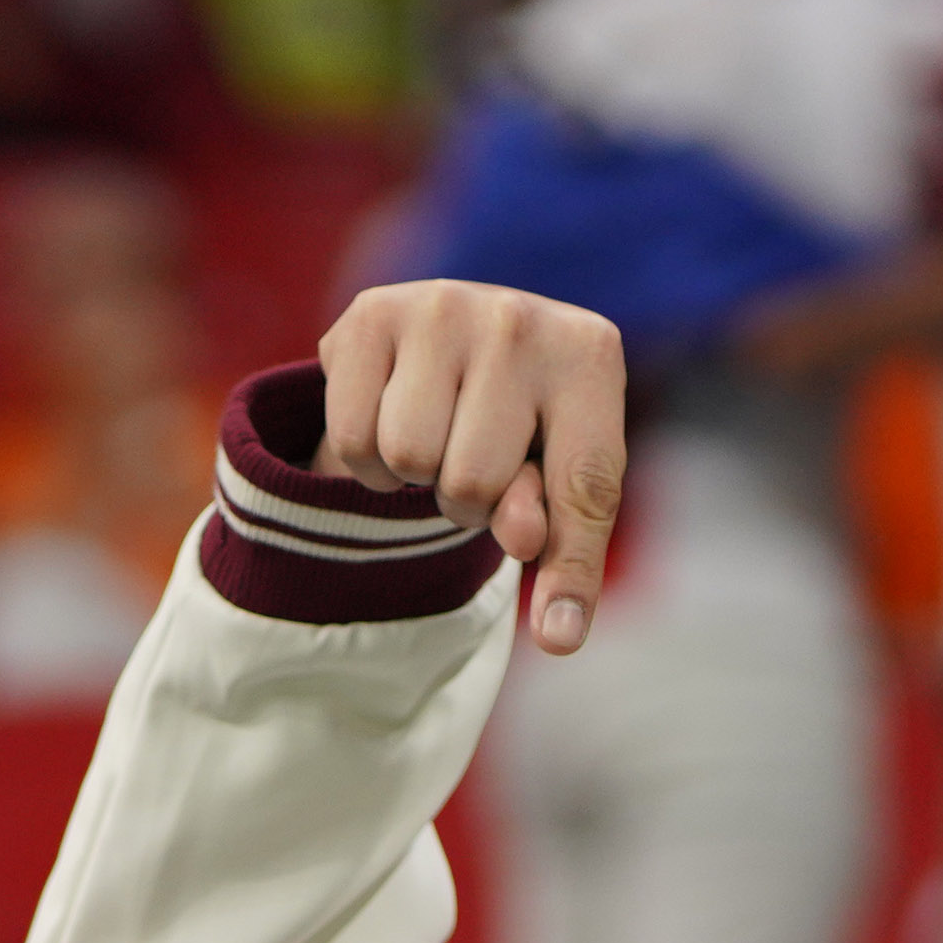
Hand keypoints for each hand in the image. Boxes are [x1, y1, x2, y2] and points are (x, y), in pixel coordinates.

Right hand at [312, 281, 629, 654]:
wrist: (465, 334)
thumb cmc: (525, 421)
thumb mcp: (557, 477)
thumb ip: (562, 543)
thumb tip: (559, 635)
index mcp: (590, 357)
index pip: (581, 487)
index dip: (566, 568)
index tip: (560, 635)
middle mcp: (520, 318)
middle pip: (470, 483)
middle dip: (465, 500)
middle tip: (472, 462)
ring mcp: (442, 306)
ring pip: (405, 458)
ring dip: (411, 476)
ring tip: (435, 437)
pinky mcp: (371, 313)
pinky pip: (352, 437)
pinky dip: (364, 455)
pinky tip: (390, 416)